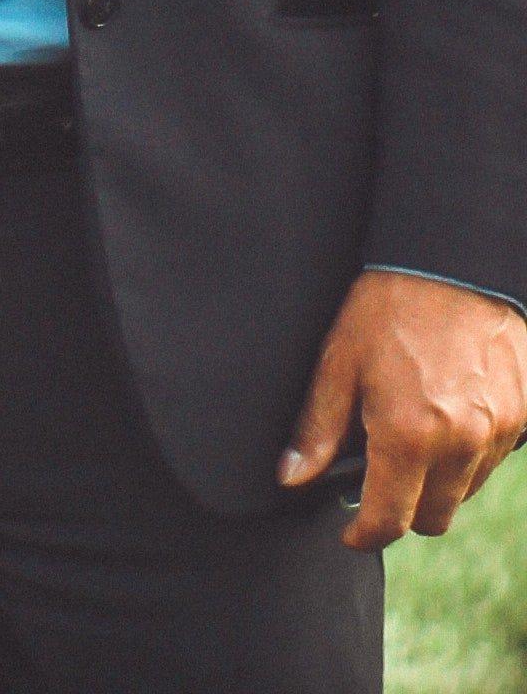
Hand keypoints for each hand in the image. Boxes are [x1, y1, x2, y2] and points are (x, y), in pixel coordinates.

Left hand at [281, 272, 526, 545]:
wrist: (453, 260)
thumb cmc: (389, 304)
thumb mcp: (340, 357)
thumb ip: (318, 426)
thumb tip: (291, 476)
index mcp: (408, 435)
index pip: (390, 520)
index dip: (365, 534)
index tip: (352, 531)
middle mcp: (459, 443)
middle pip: (433, 517)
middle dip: (404, 508)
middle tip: (381, 476)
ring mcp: (497, 433)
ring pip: (465, 491)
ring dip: (439, 480)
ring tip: (416, 432)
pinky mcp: (522, 416)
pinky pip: (493, 459)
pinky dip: (470, 453)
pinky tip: (449, 414)